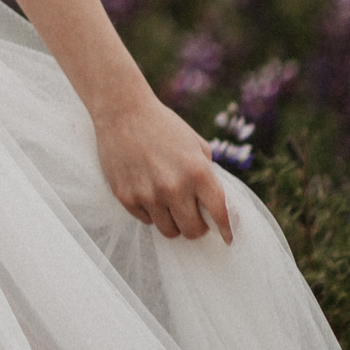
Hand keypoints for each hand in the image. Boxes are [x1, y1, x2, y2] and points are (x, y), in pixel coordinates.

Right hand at [94, 94, 232, 243]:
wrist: (122, 111)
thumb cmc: (163, 126)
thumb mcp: (196, 145)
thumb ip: (207, 174)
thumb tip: (216, 204)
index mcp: (198, 172)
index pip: (220, 214)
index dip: (227, 230)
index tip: (228, 238)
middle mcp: (174, 187)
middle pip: (192, 231)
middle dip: (196, 228)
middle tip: (192, 218)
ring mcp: (148, 194)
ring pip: (168, 230)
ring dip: (172, 222)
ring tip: (168, 206)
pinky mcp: (125, 196)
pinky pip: (145, 219)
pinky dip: (150, 212)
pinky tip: (147, 192)